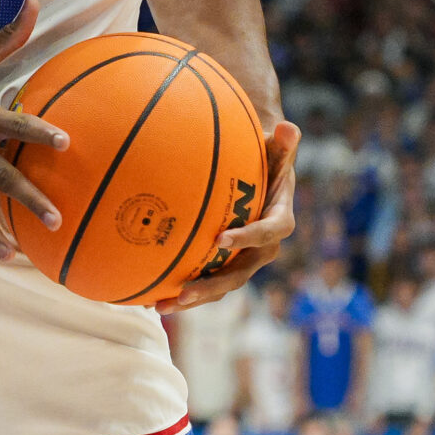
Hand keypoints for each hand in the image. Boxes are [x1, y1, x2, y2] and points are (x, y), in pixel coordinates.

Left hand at [164, 117, 299, 310]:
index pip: (268, 233)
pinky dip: (179, 290)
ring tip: (159, 307)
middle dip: (213, 285)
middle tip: (184, 291)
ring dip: (192, 298)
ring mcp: (243, 259)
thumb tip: (288, 127)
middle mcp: (262, 248)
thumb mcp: (277, 148)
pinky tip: (146, 298)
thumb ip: (283, 143)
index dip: (248, 238)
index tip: (221, 239)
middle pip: (240, 273)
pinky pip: (204, 279)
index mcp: (279, 220)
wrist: (262, 172)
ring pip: (220, 285)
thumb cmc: (267, 155)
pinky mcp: (225, 263)